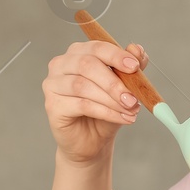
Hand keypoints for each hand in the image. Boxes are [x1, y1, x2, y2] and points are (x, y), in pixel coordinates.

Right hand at [42, 40, 148, 165]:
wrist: (92, 141)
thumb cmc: (106, 110)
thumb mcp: (123, 88)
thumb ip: (131, 68)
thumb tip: (137, 50)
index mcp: (78, 52)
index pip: (97, 47)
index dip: (116, 56)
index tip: (135, 68)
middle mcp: (61, 64)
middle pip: (87, 65)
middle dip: (114, 83)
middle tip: (133, 98)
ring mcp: (52, 84)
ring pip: (83, 86)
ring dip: (111, 100)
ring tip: (130, 110)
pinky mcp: (52, 105)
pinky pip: (82, 105)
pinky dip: (106, 112)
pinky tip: (121, 118)